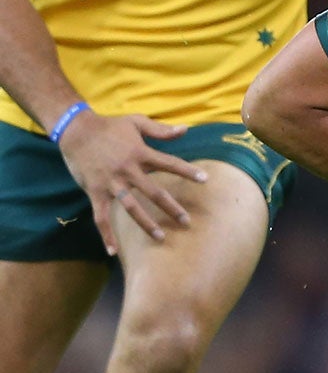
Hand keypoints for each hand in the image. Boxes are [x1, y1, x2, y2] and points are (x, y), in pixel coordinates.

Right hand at [57, 111, 208, 252]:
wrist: (75, 131)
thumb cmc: (109, 126)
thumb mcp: (136, 122)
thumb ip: (161, 130)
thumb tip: (186, 129)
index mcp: (140, 153)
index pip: (170, 163)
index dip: (188, 171)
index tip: (206, 179)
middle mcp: (128, 170)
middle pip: (154, 192)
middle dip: (172, 208)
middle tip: (187, 222)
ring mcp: (111, 183)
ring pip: (131, 208)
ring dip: (146, 224)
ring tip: (161, 237)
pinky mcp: (95, 192)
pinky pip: (101, 217)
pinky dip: (106, 234)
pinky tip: (113, 251)